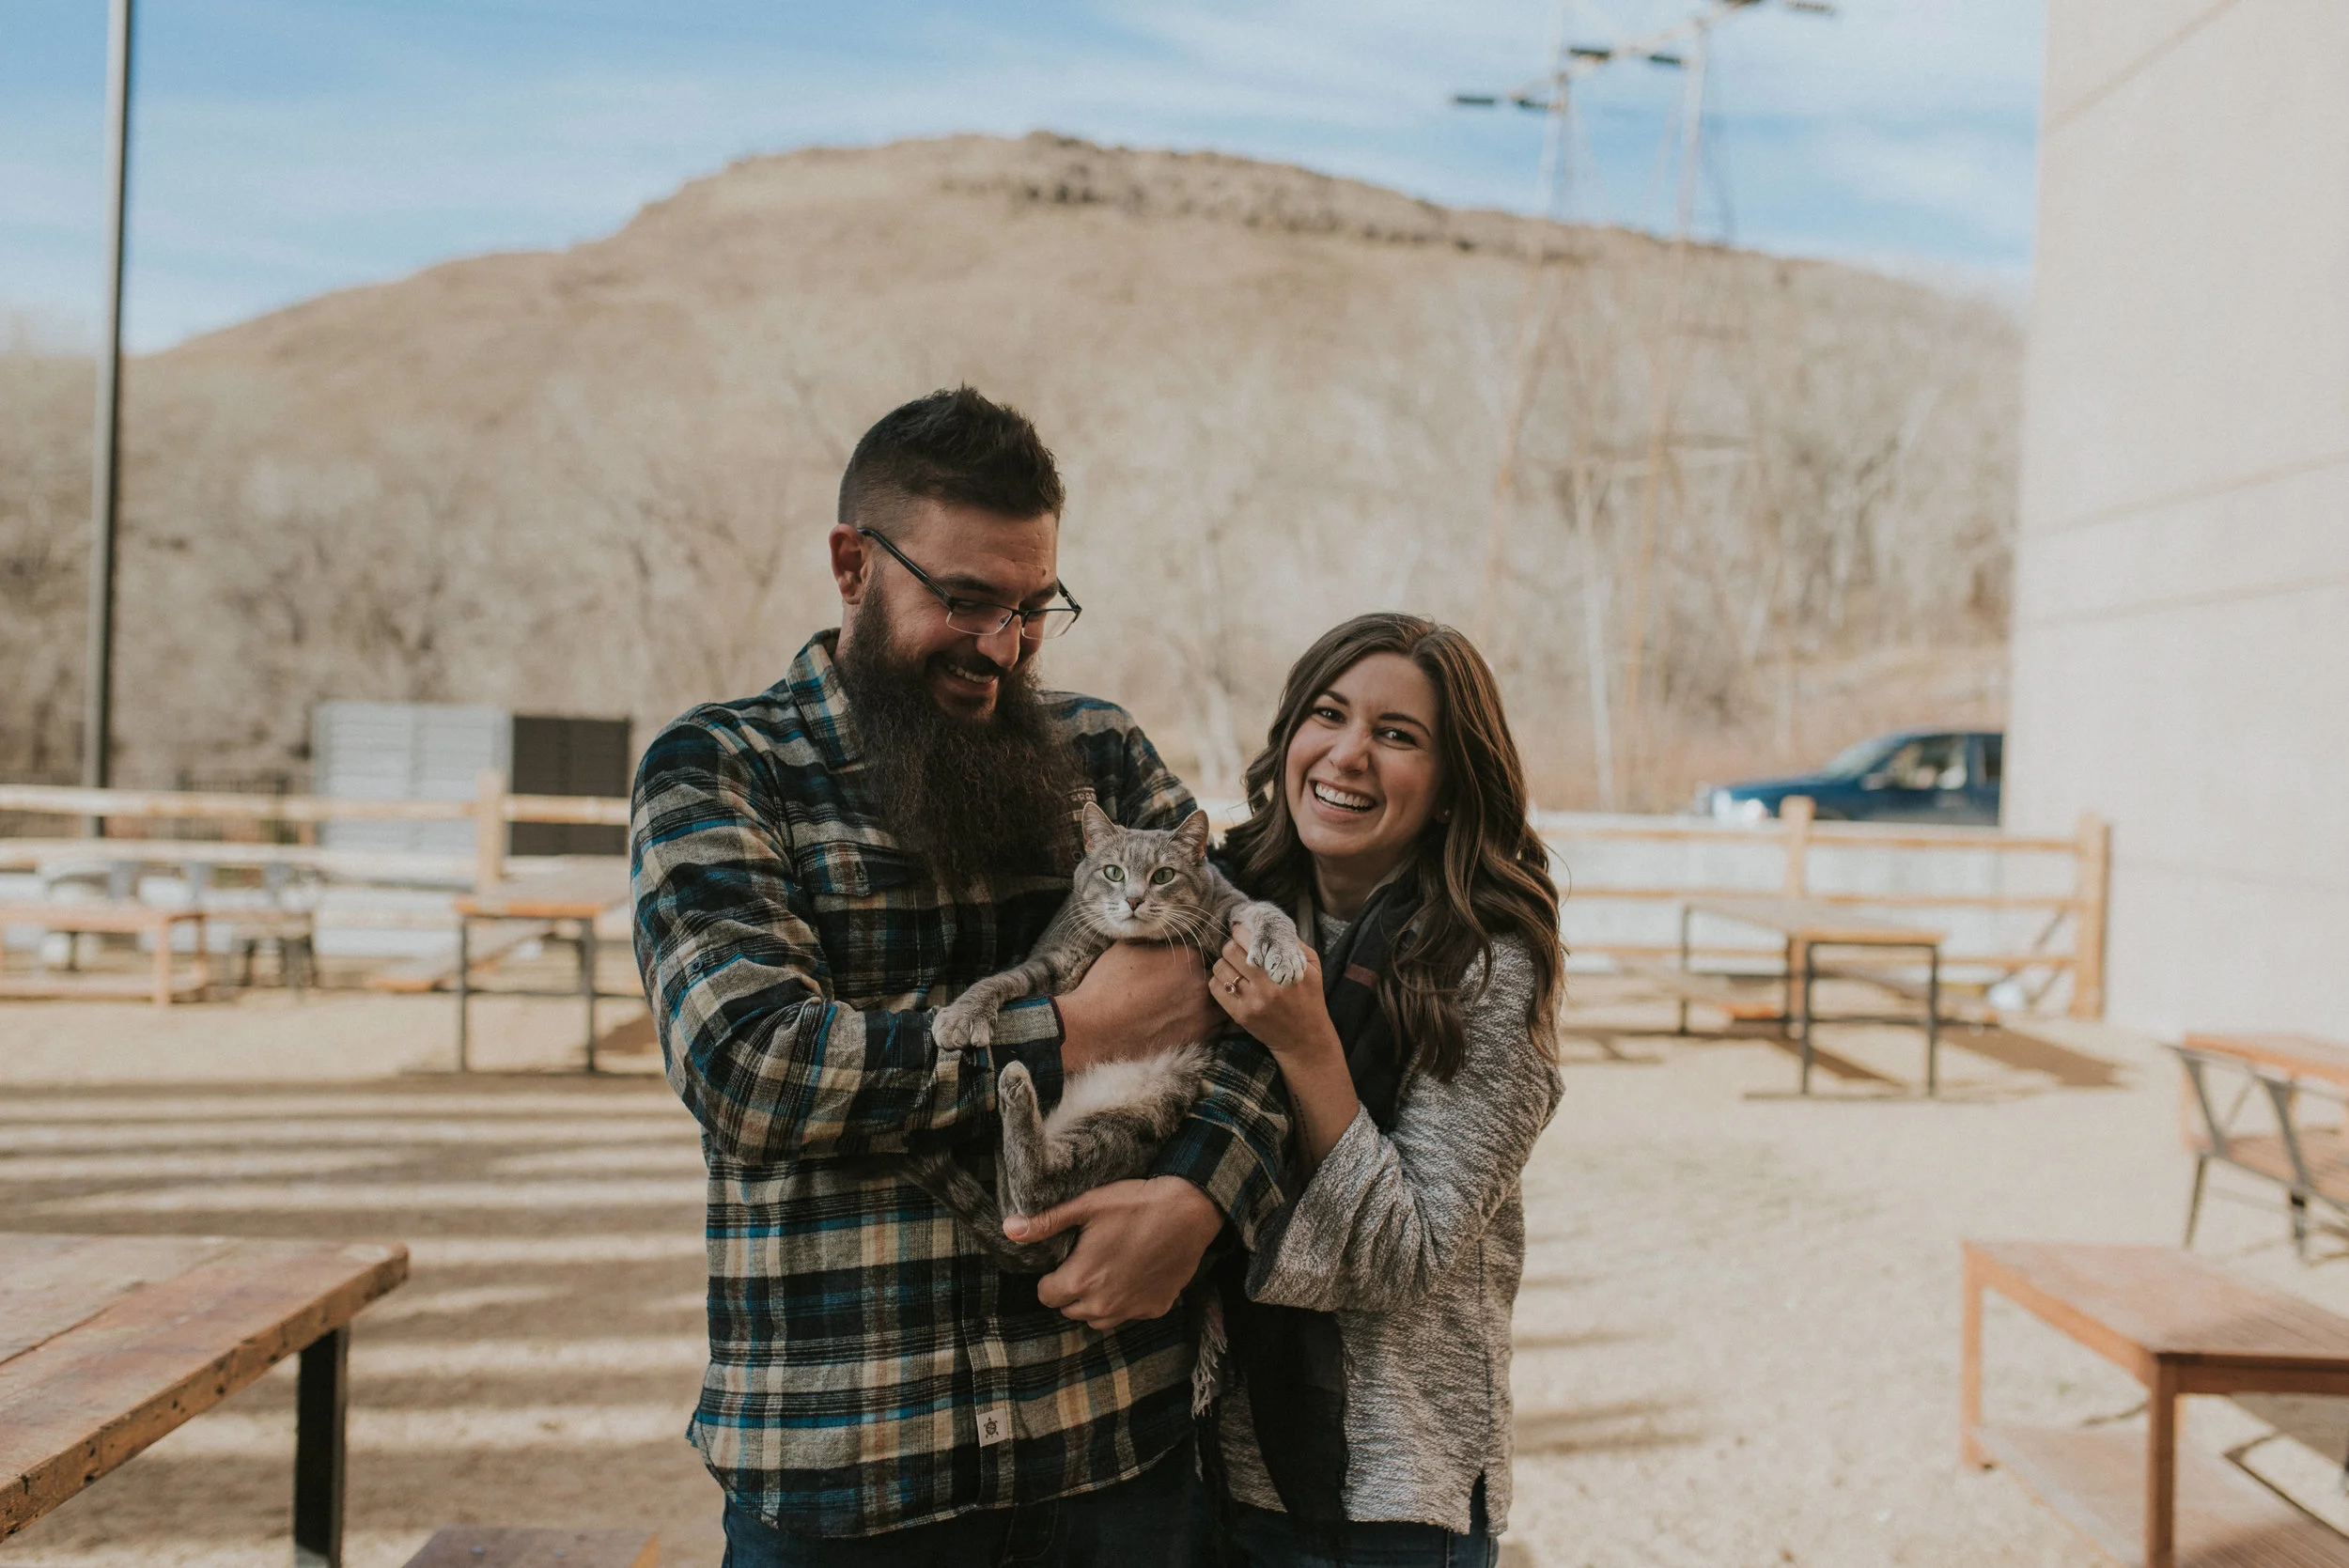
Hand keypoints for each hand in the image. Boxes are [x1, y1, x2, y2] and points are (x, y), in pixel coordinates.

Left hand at [1006, 1176, 1222, 1330]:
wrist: (1189, 1211)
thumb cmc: (1136, 1204)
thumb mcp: (1087, 1205)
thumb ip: (1047, 1222)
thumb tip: (1009, 1230)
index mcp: (1080, 1281)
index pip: (1046, 1296)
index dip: (1050, 1278)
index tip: (1063, 1260)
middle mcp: (1103, 1305)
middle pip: (1070, 1310)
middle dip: (1071, 1291)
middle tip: (1086, 1262)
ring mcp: (1131, 1310)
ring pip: (1098, 1318)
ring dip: (1096, 1302)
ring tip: (1106, 1271)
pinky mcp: (1155, 1309)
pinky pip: (1130, 1314)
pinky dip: (1127, 1301)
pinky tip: (1134, 1274)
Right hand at [1058, 941, 1220, 1072]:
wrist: (1093, 1026)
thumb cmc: (1106, 984)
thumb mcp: (1128, 947)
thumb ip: (1155, 942)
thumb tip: (1164, 939)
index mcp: (1188, 957)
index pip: (1202, 952)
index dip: (1189, 959)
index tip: (1177, 966)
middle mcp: (1201, 984)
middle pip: (1213, 978)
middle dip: (1201, 980)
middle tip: (1181, 986)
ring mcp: (1201, 1014)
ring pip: (1219, 1004)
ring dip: (1210, 1003)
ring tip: (1188, 1005)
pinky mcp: (1195, 1039)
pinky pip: (1214, 1028)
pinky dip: (1206, 1023)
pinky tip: (1186, 1021)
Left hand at [1211, 923, 1337, 1061]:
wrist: (1305, 1038)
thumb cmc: (1309, 998)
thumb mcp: (1312, 967)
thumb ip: (1294, 943)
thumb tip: (1269, 926)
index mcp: (1283, 969)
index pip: (1250, 939)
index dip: (1241, 932)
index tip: (1241, 931)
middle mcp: (1266, 985)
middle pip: (1230, 951)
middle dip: (1231, 946)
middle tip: (1236, 949)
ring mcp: (1252, 1002)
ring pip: (1220, 968)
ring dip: (1224, 963)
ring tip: (1233, 965)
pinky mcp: (1241, 1015)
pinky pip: (1216, 988)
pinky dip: (1219, 980)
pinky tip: (1229, 980)